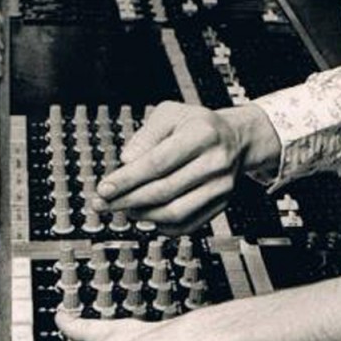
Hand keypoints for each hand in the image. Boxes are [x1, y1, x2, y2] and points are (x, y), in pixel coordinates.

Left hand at [94, 100, 280, 231]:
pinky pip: (187, 225)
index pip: (158, 163)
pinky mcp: (221, 205)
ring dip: (142, 215)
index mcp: (203, 134)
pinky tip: (146, 217)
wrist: (237, 139)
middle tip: (102, 204)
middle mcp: (216, 162)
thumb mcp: (170, 113)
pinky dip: (162, 227)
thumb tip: (127, 161)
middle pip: (164, 191)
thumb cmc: (198, 125)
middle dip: (127, 200)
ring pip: (175, 213)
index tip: (104, 189)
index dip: (127, 179)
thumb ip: (146, 134)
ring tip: (123, 209)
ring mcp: (221, 187)